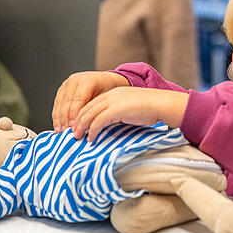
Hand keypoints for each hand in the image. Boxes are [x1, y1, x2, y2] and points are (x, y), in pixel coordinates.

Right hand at [52, 71, 129, 131]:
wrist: (106, 80)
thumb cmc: (108, 90)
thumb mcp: (105, 99)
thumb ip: (94, 110)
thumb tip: (87, 125)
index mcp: (87, 81)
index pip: (78, 100)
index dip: (75, 115)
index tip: (74, 128)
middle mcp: (75, 80)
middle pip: (66, 101)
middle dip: (65, 118)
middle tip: (65, 131)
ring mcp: (67, 83)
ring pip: (60, 102)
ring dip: (58, 118)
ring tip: (59, 130)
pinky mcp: (63, 88)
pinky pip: (57, 102)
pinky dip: (56, 114)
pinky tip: (58, 124)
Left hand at [72, 87, 188, 140]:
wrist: (161, 104)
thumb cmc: (150, 108)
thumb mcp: (130, 108)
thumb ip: (118, 113)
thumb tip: (110, 125)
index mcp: (112, 93)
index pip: (91, 103)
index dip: (82, 115)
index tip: (77, 125)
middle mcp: (110, 95)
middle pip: (86, 108)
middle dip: (77, 121)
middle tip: (72, 133)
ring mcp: (112, 101)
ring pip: (89, 114)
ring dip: (81, 127)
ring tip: (77, 137)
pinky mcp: (116, 110)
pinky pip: (98, 121)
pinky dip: (92, 131)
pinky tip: (91, 138)